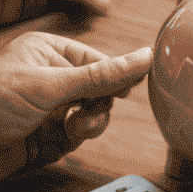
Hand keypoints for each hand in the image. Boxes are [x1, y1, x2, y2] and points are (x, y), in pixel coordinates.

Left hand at [0, 33, 151, 184]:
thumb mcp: (49, 85)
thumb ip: (102, 75)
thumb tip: (146, 57)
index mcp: (48, 53)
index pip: (100, 61)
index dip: (116, 77)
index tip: (126, 91)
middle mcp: (51, 80)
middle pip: (102, 90)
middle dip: (101, 103)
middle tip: (90, 112)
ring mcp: (49, 109)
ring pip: (94, 115)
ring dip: (92, 122)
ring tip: (76, 127)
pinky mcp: (47, 137)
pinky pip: (79, 136)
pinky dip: (78, 138)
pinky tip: (66, 137)